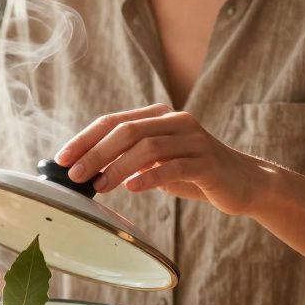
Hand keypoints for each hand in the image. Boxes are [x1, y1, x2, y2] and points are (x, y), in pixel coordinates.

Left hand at [54, 103, 272, 215]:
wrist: (243, 182)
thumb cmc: (192, 173)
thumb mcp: (156, 163)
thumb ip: (128, 160)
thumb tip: (84, 171)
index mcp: (159, 117)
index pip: (113, 121)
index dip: (84, 139)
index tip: (61, 159)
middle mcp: (176, 122)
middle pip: (127, 131)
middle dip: (95, 153)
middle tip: (74, 176)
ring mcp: (193, 140)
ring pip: (148, 147)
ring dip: (117, 167)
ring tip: (98, 187)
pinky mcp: (207, 162)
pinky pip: (174, 167)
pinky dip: (149, 177)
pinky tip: (131, 187)